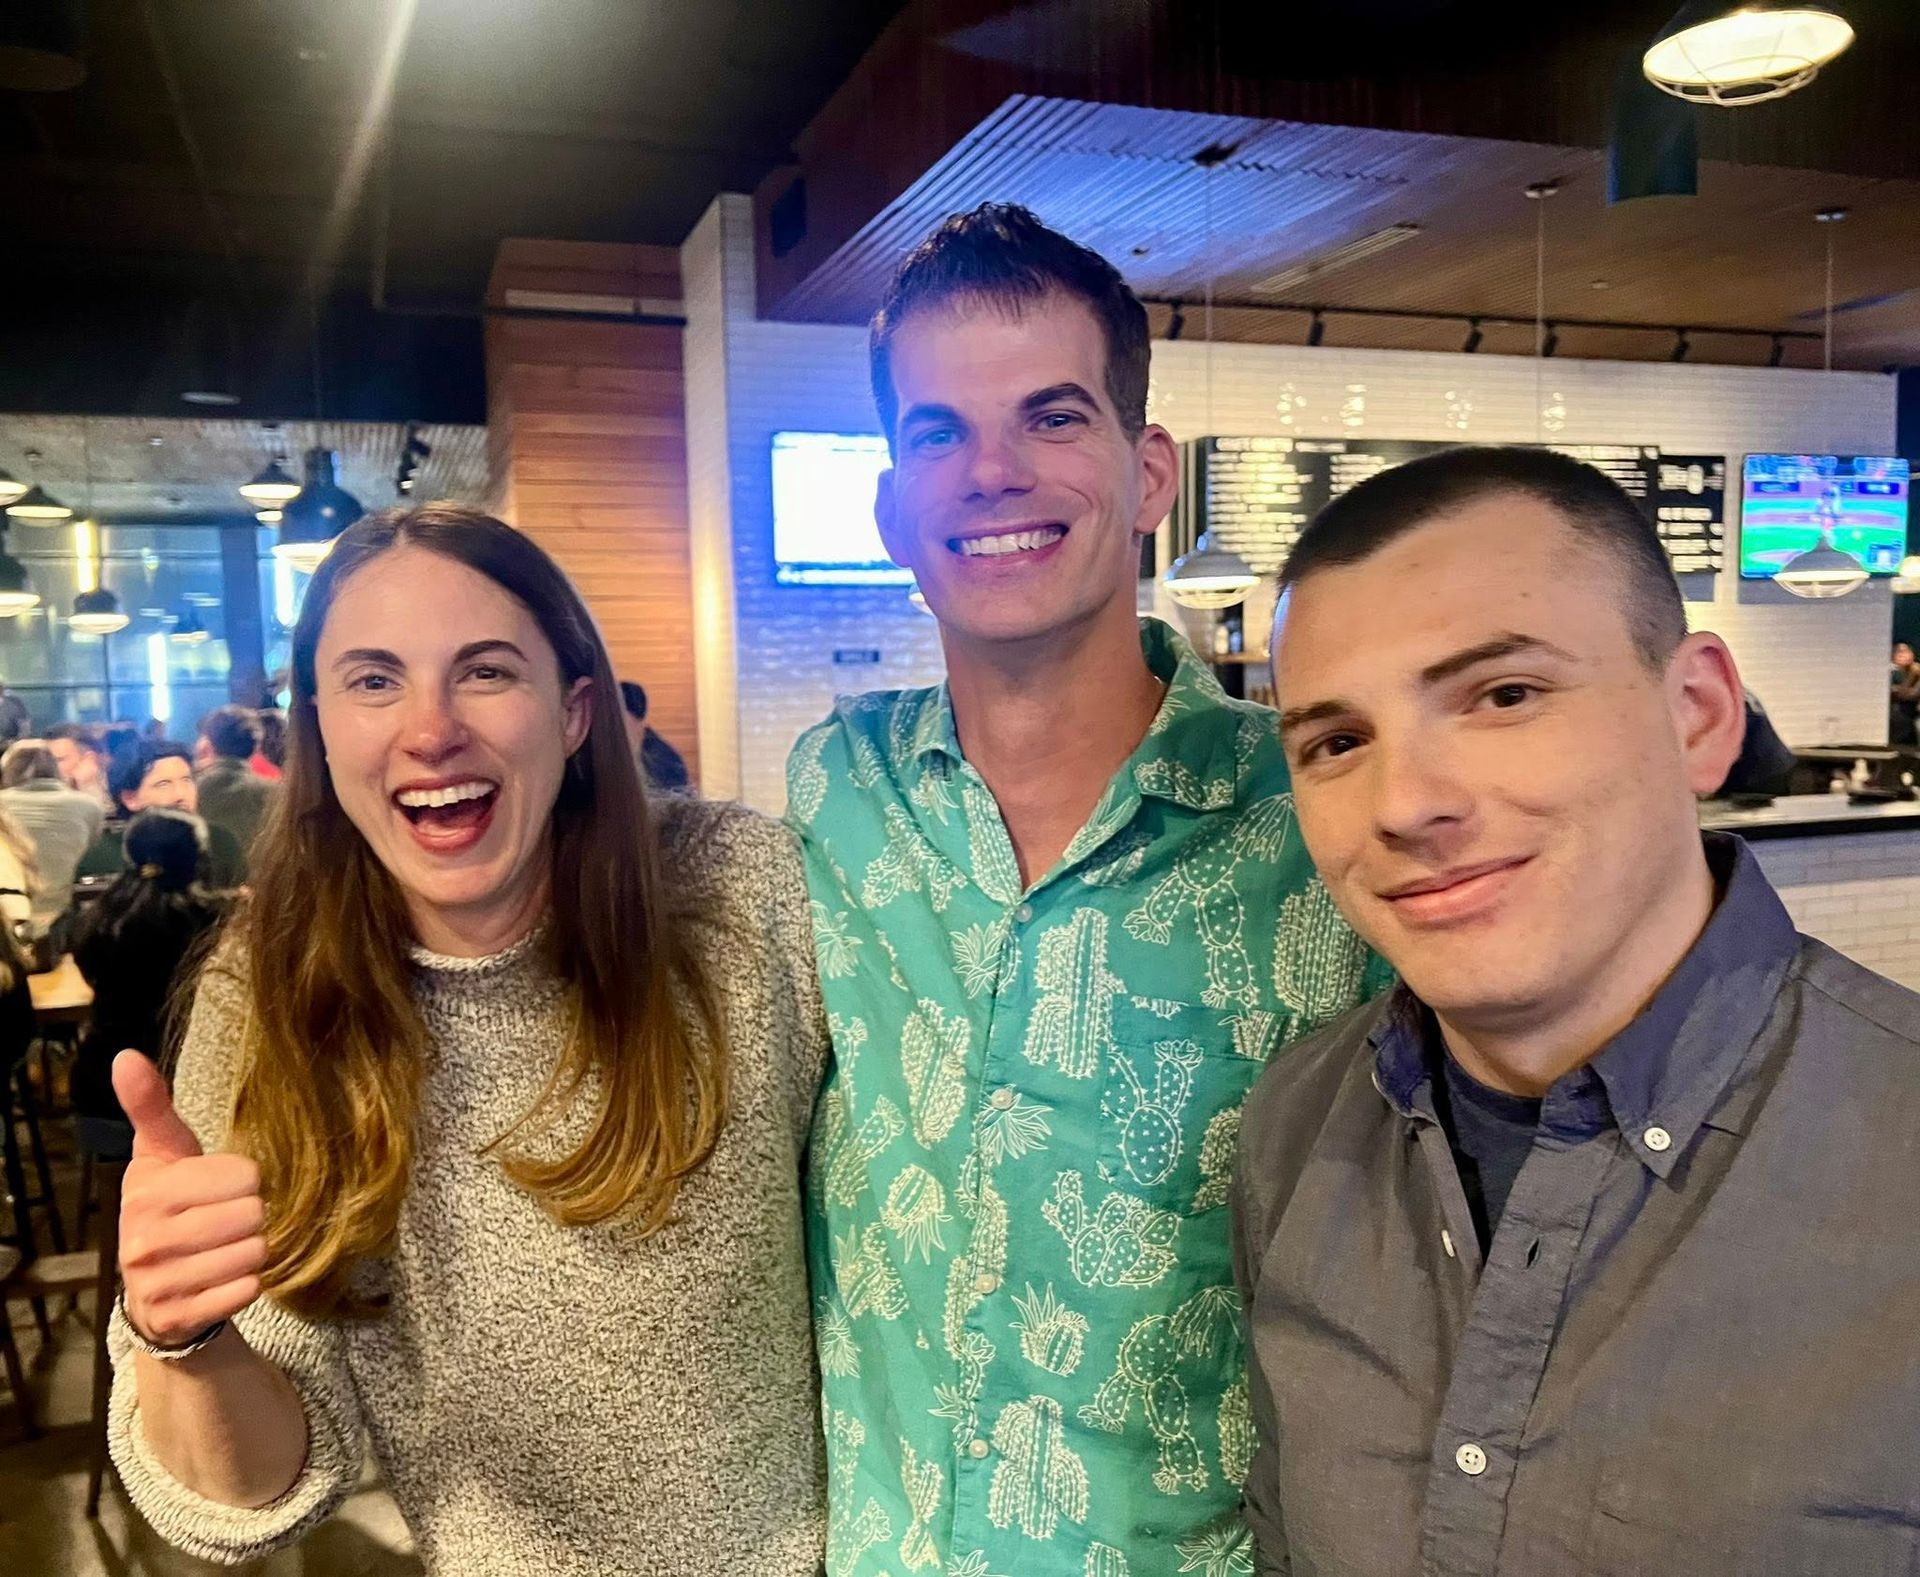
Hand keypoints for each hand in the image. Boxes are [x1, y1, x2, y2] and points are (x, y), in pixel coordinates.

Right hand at [113, 1051, 266, 1348]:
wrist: (154, 1289)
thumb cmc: (170, 1206)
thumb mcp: (163, 1154)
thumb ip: (152, 1106)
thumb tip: (126, 1055)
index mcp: (147, 1192)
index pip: (245, 1174)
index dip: (245, 1180)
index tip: (219, 1188)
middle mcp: (144, 1240)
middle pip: (253, 1214)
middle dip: (250, 1216)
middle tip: (225, 1222)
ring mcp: (157, 1283)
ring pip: (254, 1253)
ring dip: (251, 1251)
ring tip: (223, 1250)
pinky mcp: (177, 1317)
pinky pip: (248, 1289)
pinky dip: (246, 1284)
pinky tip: (221, 1280)